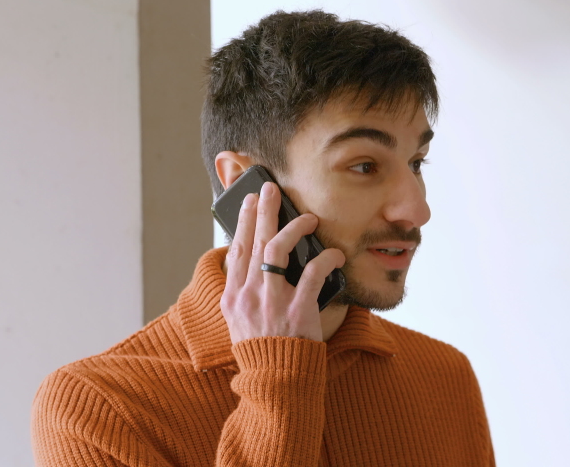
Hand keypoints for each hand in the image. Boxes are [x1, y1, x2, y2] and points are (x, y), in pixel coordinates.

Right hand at [220, 182, 345, 343]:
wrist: (276, 380)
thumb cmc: (262, 349)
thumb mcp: (240, 321)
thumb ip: (245, 292)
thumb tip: (256, 262)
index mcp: (233, 296)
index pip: (236, 250)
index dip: (242, 223)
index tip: (248, 202)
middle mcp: (249, 294)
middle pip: (255, 241)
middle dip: (263, 211)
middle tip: (269, 189)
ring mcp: (272, 301)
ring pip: (278, 249)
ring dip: (294, 227)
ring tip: (308, 218)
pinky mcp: (298, 309)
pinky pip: (313, 273)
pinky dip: (326, 259)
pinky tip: (336, 254)